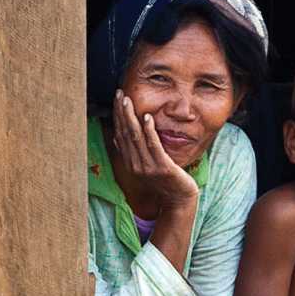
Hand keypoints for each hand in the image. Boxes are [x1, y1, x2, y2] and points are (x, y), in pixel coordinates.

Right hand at [113, 90, 198, 207]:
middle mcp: (135, 165)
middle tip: (119, 94)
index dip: (117, 116)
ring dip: (131, 118)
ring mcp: (148, 167)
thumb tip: (116, 137)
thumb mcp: (144, 167)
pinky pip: (153, 146)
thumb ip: (131, 153)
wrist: (178, 201)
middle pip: (125, 133)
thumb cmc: (164, 183)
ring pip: (136, 138)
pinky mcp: (163, 167)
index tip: (116, 99)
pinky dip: (149, 131)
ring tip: (128, 101)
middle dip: (121, 113)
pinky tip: (147, 117)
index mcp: (130, 163)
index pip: (120, 134)